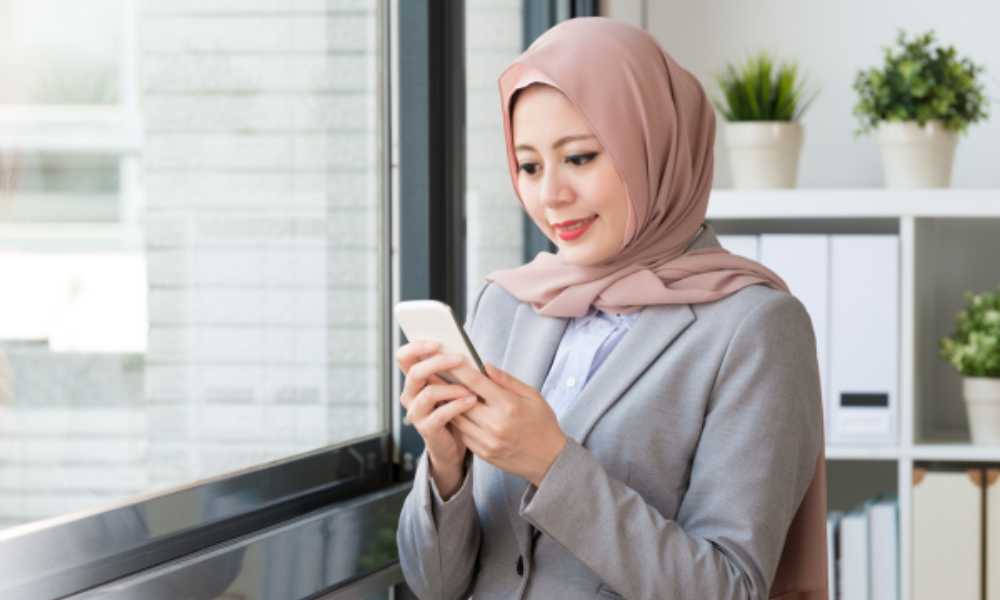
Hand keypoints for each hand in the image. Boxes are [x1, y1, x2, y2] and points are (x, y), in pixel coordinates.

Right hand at [396, 342, 479, 484]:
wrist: (456, 442)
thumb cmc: (456, 406)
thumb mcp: (454, 383)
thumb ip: (453, 367)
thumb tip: (462, 346)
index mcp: (415, 379)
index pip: (403, 357)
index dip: (416, 347)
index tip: (437, 342)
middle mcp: (410, 394)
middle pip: (415, 372)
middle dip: (438, 362)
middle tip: (460, 358)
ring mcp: (416, 412)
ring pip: (428, 392)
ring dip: (452, 387)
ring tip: (471, 386)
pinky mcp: (427, 428)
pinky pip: (440, 413)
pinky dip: (458, 405)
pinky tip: (472, 400)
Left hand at [445, 359, 566, 486]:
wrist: (550, 460)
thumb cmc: (543, 424)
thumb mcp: (533, 396)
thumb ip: (507, 380)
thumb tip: (485, 365)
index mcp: (509, 406)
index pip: (476, 383)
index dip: (458, 369)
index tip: (445, 358)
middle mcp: (495, 424)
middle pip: (460, 400)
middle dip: (444, 384)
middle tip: (430, 371)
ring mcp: (487, 441)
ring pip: (457, 418)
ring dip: (445, 403)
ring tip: (434, 389)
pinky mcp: (483, 453)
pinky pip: (462, 434)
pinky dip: (454, 421)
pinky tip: (448, 411)